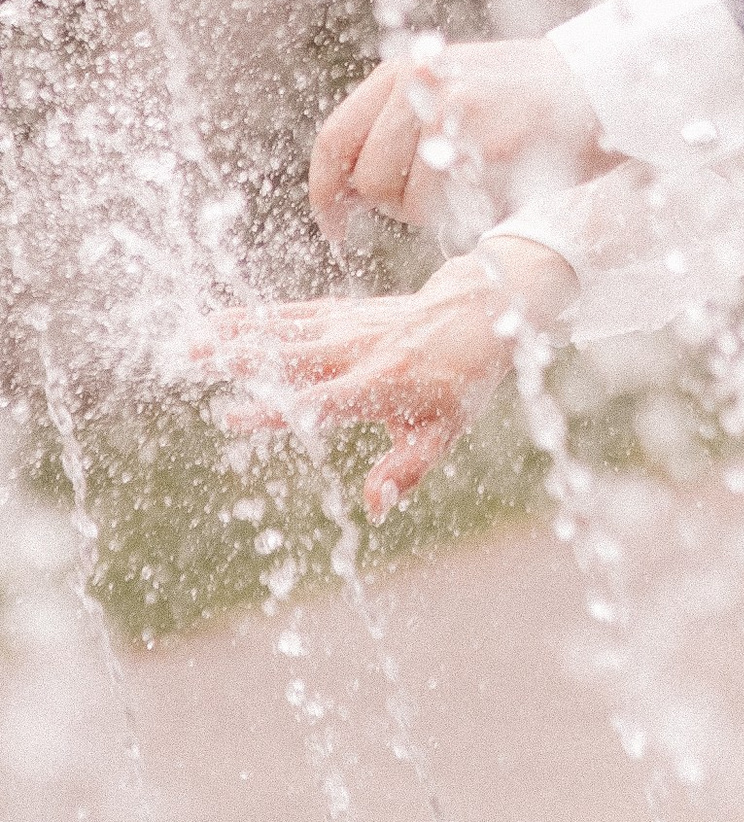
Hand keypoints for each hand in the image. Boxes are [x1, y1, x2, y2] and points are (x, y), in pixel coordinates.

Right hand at [183, 239, 577, 518]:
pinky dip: (254, 317)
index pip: (322, 399)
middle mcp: (359, 349)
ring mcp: (348, 326)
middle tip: (191, 361)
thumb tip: (374, 509)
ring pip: (284, 329)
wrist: (478, 312)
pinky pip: (293, 314)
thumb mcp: (445, 431)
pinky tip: (216, 322)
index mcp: (382, 383)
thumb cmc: (459, 381)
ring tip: (187, 341)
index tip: (231, 416)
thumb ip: (407, 470)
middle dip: (241, 358)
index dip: (278, 408)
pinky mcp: (342, 312)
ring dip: (235, 334)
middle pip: (292, 355)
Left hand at [309, 38, 613, 245]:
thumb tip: (344, 188)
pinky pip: (451, 210)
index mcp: (404, 71)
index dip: (327, 193)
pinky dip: (468, 215)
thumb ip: (398, 121)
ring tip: (481, 182)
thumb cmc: (524, 97)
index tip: (337, 226)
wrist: (600, 87)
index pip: (335, 140)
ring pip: (408, 203)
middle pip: (369, 181)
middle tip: (444, 193)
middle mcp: (422, 88)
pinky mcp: (488, 148)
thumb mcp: (451, 85)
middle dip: (396, 203)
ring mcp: (455, 116)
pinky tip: (501, 188)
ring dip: (435, 211)